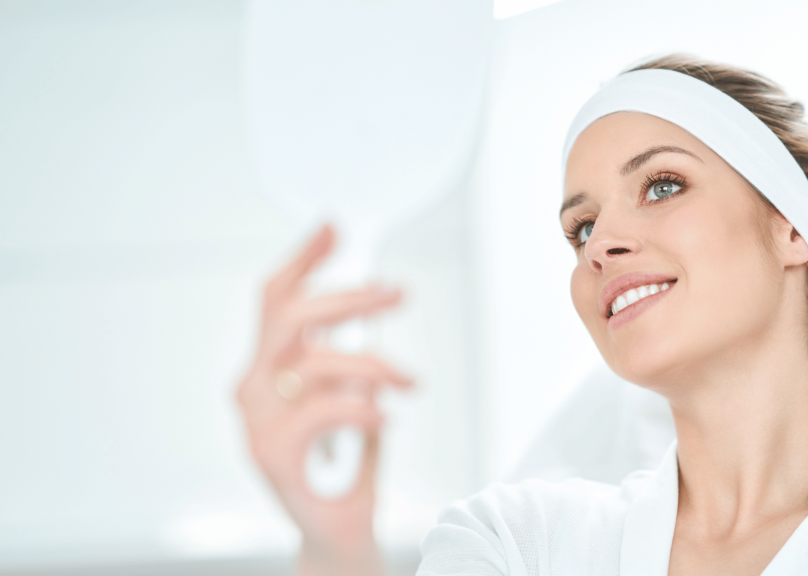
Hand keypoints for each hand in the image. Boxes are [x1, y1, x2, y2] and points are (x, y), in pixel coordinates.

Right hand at [236, 225, 410, 575]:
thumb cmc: (345, 462)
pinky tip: (384, 418)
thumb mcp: (352, 394)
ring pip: (314, 362)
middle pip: (291, 316)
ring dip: (373, 363)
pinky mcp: (272, 455)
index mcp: (269, 369)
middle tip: (395, 292)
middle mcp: (254, 389)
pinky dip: (363, 407)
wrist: (335, 530)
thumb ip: (351, 356)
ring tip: (407, 380)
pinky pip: (322, 410)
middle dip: (350, 296)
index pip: (275, 299)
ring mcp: (257, 422)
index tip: (336, 228)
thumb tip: (373, 308)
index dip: (305, 258)